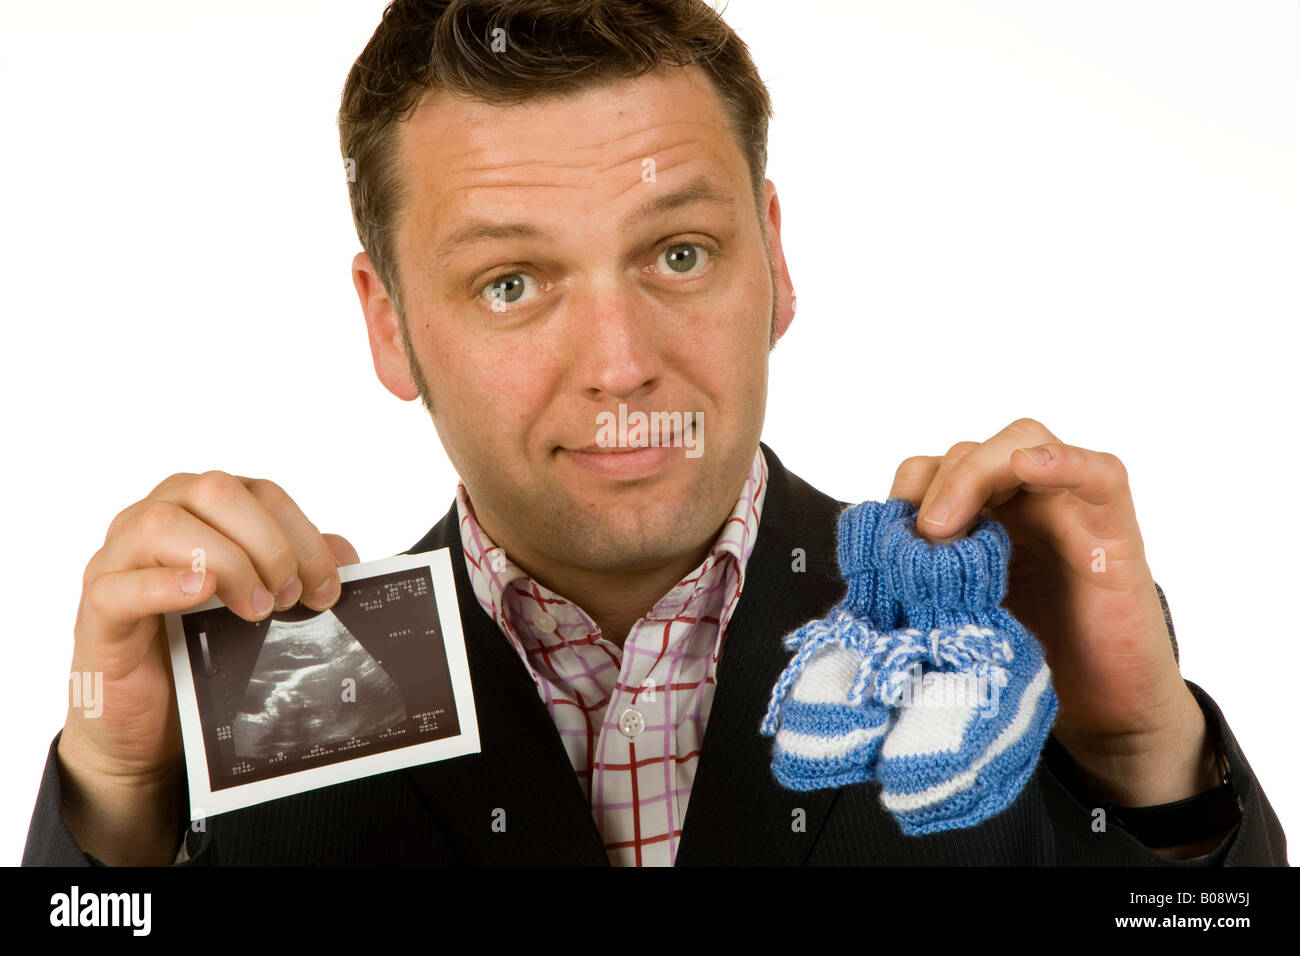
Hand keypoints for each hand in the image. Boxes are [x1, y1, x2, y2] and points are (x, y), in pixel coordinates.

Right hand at [58, 471, 358, 864]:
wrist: (152, 723)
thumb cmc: (204, 650)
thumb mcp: (263, 604)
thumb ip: (299, 571)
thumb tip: (345, 555)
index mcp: (200, 509)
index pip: (258, 492)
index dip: (301, 534)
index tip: (326, 585)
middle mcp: (154, 520)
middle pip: (214, 490)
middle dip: (267, 543)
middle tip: (289, 597)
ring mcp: (117, 562)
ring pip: (163, 524)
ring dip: (225, 562)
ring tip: (255, 609)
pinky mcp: (96, 612)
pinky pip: (116, 585)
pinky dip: (162, 585)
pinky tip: (200, 594)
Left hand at [888, 418, 1216, 809]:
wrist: (1104, 712)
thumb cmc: (1031, 663)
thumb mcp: (958, 615)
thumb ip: (923, 581)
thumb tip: (867, 564)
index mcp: (980, 518)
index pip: (931, 470)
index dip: (904, 492)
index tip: (885, 542)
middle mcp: (1023, 503)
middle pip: (969, 451)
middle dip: (933, 484)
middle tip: (918, 539)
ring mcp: (1069, 510)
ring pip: (1023, 442)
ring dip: (974, 472)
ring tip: (946, 528)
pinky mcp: (1115, 531)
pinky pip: (1100, 473)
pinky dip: (1063, 461)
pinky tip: (1027, 467)